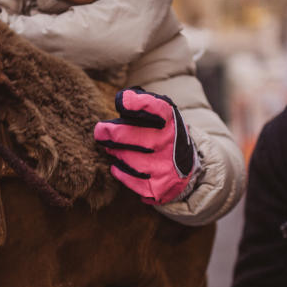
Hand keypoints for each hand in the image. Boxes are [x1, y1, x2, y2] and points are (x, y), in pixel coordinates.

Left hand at [93, 87, 198, 204]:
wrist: (186, 168)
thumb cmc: (162, 134)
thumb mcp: (161, 115)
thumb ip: (143, 103)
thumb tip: (123, 99)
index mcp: (170, 120)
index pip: (156, 108)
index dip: (137, 104)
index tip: (122, 102)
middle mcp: (170, 142)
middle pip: (133, 136)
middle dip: (111, 133)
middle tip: (100, 131)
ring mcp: (164, 166)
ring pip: (128, 159)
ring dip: (115, 153)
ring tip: (112, 149)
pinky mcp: (157, 187)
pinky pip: (128, 178)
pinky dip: (119, 170)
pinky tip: (119, 165)